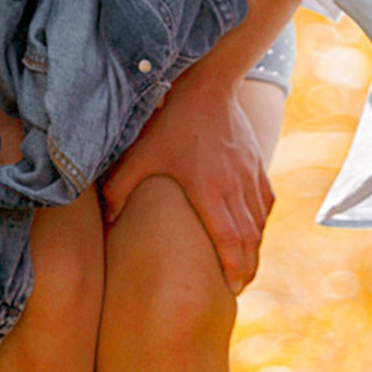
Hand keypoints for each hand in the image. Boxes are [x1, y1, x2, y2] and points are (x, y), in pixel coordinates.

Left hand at [99, 73, 272, 289]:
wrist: (210, 82)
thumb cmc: (172, 119)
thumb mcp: (142, 152)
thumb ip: (120, 186)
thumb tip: (106, 220)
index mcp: (210, 191)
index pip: (230, 240)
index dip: (235, 267)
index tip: (233, 289)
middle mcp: (235, 187)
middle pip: (250, 239)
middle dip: (247, 267)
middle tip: (240, 288)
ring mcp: (250, 176)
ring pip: (260, 222)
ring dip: (255, 248)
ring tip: (246, 267)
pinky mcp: (256, 164)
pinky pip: (265, 202)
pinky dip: (261, 221)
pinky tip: (254, 230)